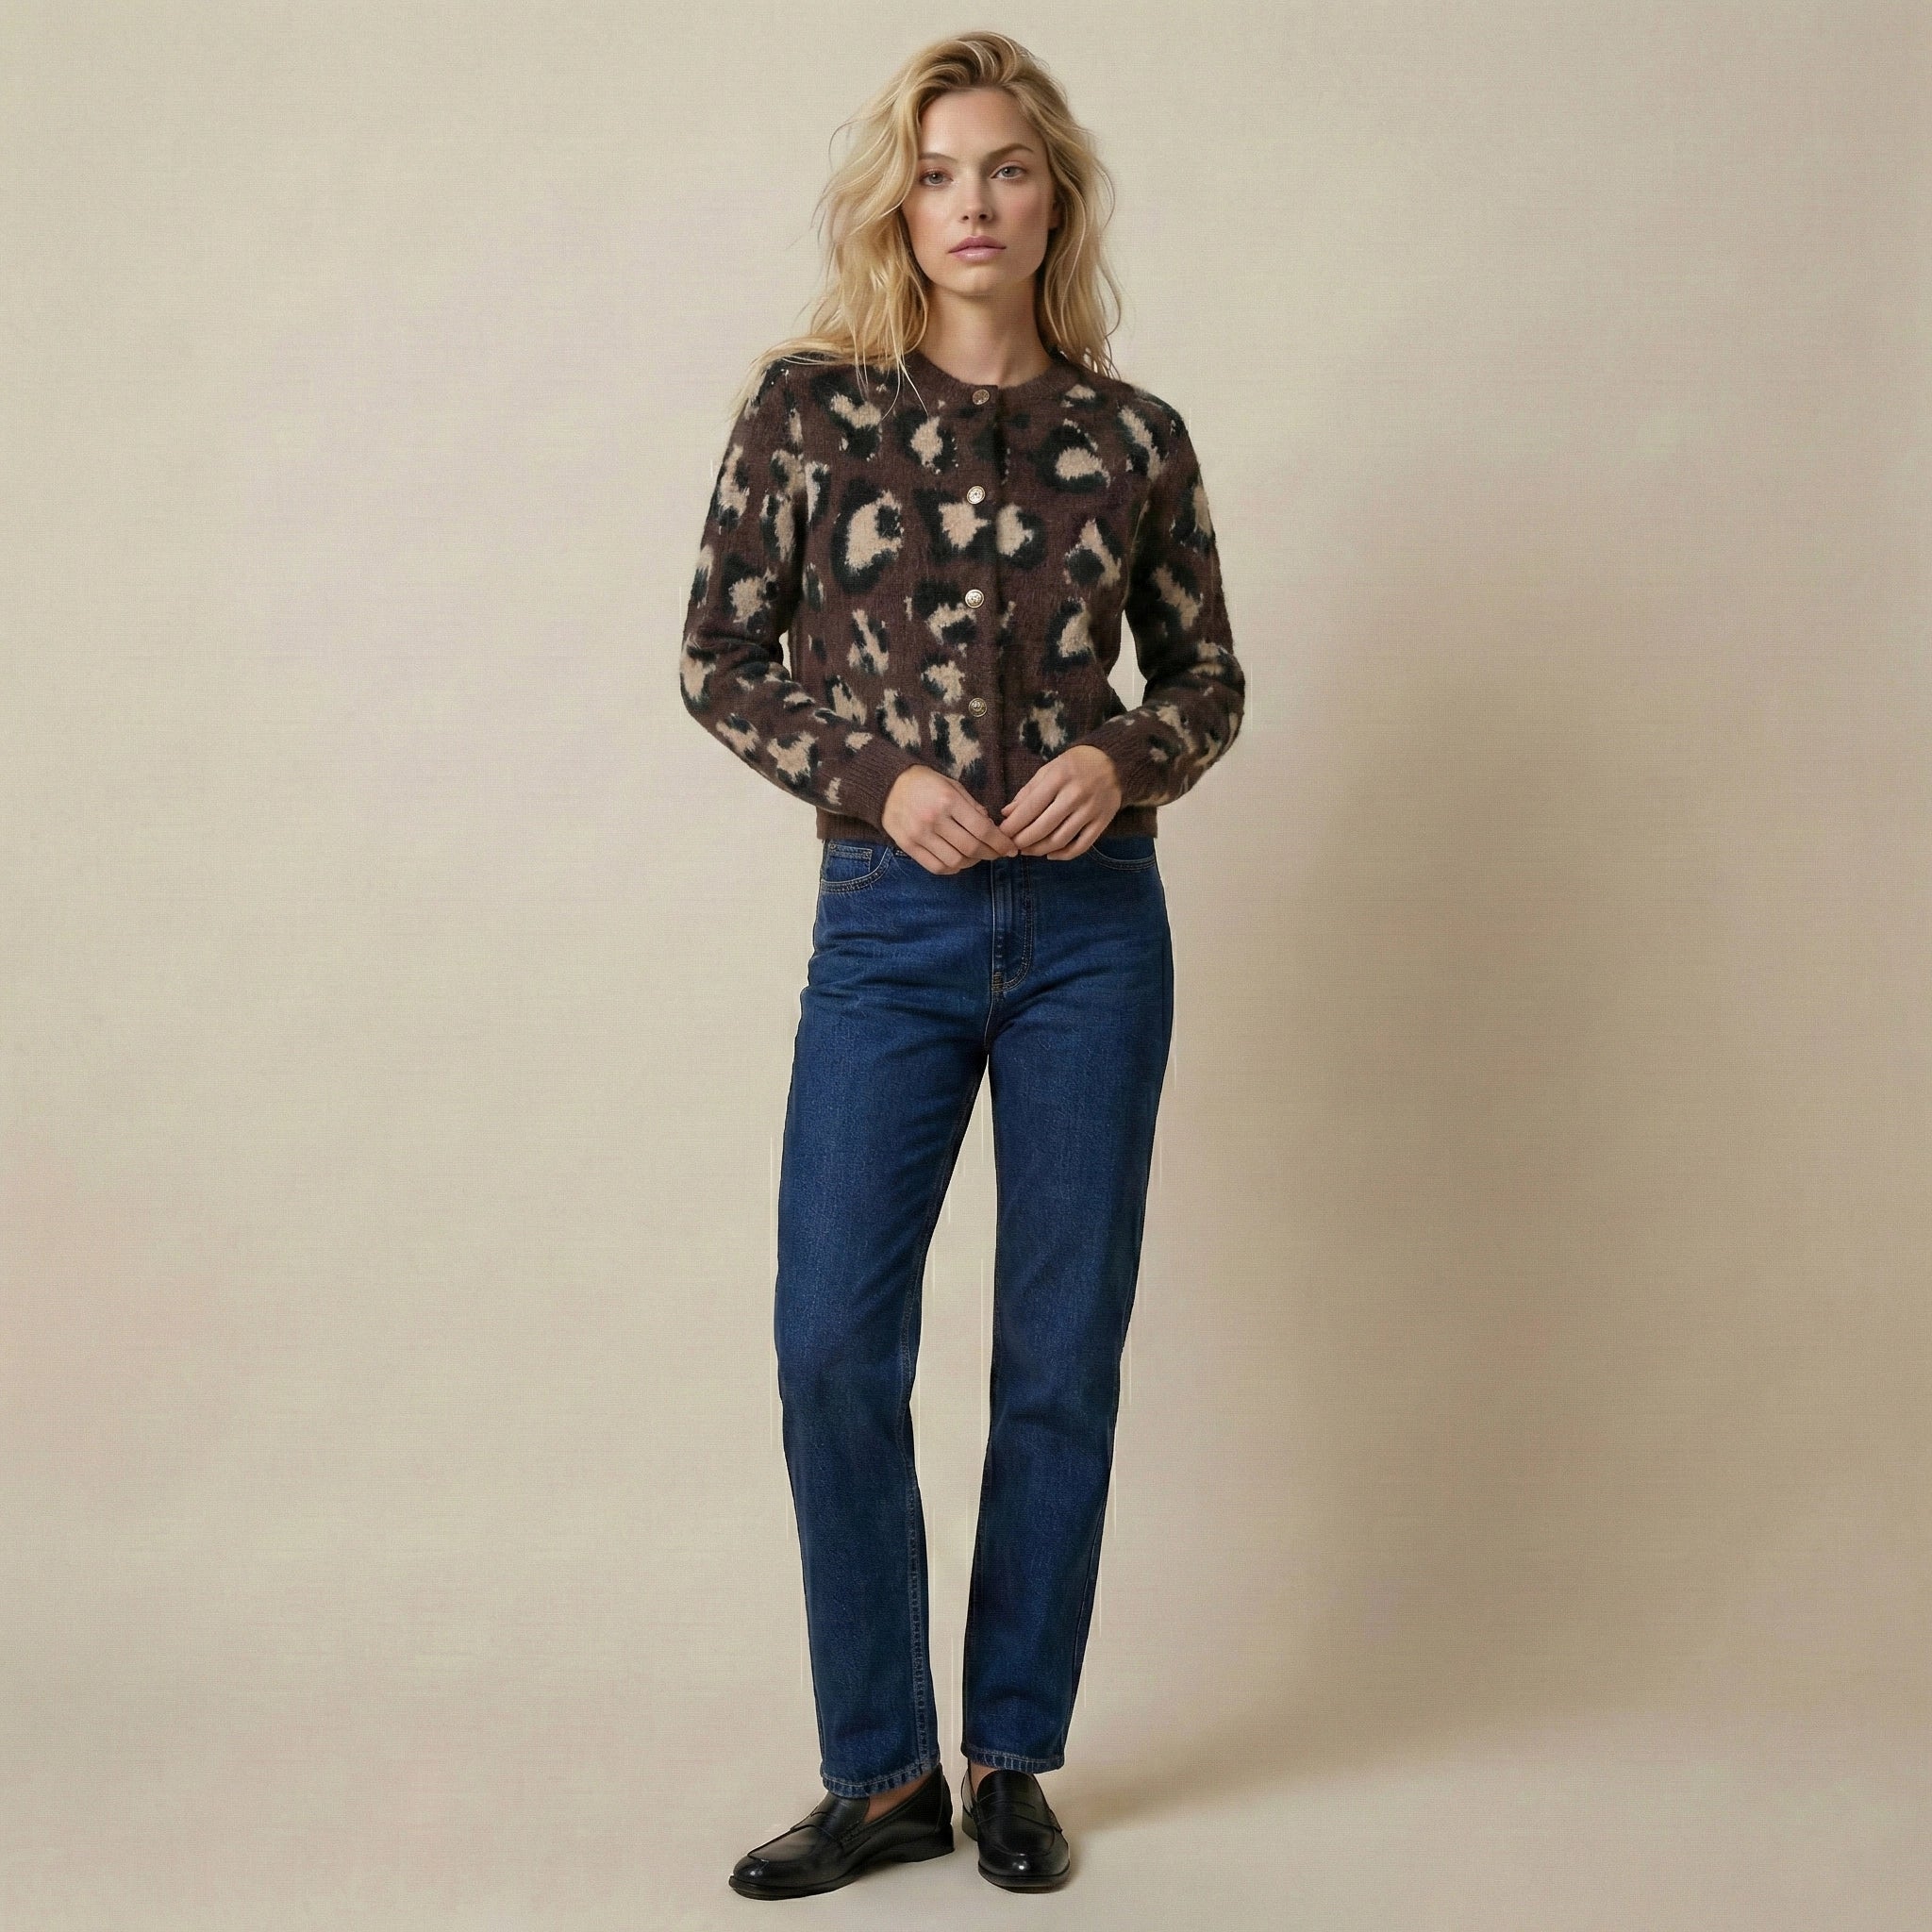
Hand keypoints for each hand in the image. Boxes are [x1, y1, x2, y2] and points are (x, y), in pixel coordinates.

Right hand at [881, 766, 1021, 873]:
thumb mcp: (953, 786)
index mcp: (948, 800)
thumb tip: (992, 828)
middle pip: (971, 847)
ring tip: (977, 855)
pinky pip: (936, 867)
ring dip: (972, 862)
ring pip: (955, 861)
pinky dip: (953, 868)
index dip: (1000, 842)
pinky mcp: (908, 846)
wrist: (888, 786)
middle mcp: (934, 819)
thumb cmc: (926, 784)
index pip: (982, 829)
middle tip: (997, 853)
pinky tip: (959, 860)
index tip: (1011, 849)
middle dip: (990, 854)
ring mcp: (919, 835)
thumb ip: (973, 807)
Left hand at [998, 745, 1122, 857]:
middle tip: (1011, 846)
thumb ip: (1028, 792)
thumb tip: (1007, 814)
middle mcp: (1075, 795)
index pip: (1030, 808)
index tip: (1001, 834)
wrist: (1113, 762)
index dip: (1012, 825)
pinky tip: (1050, 854)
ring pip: (1060, 840)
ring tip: (1027, 850)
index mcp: (1058, 778)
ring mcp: (1091, 810)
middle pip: (1043, 828)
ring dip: (1039, 850)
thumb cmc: (1075, 765)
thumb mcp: (1049, 770)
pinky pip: (1081, 846)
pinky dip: (1063, 855)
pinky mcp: (1103, 822)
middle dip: (1022, 841)